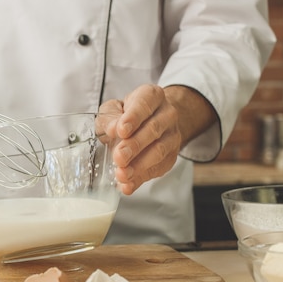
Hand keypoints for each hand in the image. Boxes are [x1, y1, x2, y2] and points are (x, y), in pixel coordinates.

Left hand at [98, 84, 215, 194]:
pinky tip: (127, 185)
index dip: (133, 118)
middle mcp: (167, 114)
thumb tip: (113, 129)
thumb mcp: (113, 109)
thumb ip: (110, 118)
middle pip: (153, 130)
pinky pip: (157, 169)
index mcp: (152, 96)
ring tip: (122, 174)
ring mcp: (172, 136)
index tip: (121, 130)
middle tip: (119, 156)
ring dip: (139, 165)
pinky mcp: (171, 157)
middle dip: (135, 145)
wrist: (150, 122)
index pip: (144, 105)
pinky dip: (141, 179)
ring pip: (159, 151)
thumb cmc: (126, 114)